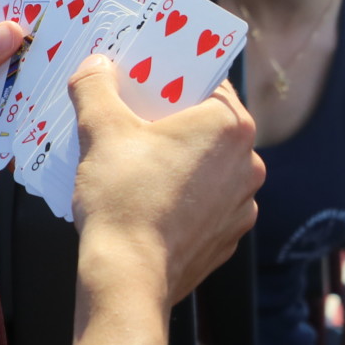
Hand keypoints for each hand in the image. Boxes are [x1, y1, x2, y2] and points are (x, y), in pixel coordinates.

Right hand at [68, 54, 264, 306]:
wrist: (128, 279)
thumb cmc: (122, 199)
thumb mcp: (101, 130)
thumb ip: (96, 87)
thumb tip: (95, 66)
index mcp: (231, 125)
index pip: (210, 82)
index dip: (177, 79)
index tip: (149, 83)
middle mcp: (249, 163)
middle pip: (210, 126)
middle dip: (176, 122)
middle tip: (137, 121)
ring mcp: (243, 204)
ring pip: (210, 168)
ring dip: (182, 163)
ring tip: (140, 165)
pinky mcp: (228, 238)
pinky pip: (208, 205)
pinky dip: (185, 200)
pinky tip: (151, 201)